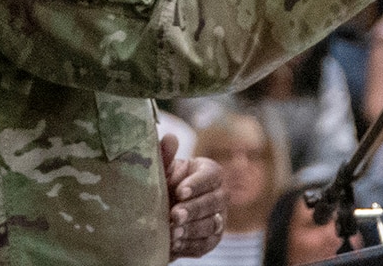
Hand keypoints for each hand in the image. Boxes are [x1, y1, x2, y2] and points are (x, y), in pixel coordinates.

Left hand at [161, 133, 225, 260]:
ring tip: (173, 233)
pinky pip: (206, 243)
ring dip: (192, 229)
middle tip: (175, 215)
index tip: (180, 191)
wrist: (162, 212)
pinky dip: (190, 245)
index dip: (196, 184)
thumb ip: (166, 155)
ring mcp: (219, 217)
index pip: (211, 176)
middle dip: (193, 209)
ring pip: (211, 224)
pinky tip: (175, 244)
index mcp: (210, 172)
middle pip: (213, 202)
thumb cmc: (165, 185)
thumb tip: (169, 137)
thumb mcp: (163, 171)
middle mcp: (220, 194)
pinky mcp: (213, 239)